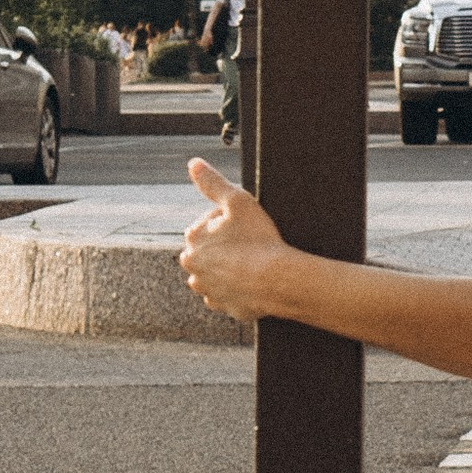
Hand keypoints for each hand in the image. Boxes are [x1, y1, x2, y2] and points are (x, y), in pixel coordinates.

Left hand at [182, 155, 287, 316]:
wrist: (278, 280)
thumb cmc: (259, 239)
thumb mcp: (237, 200)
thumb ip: (212, 182)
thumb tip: (193, 164)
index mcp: (193, 240)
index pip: (205, 227)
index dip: (227, 225)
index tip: (244, 227)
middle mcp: (193, 268)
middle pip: (208, 253)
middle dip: (224, 249)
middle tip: (250, 245)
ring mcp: (208, 291)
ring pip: (215, 276)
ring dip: (228, 270)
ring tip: (252, 263)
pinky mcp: (225, 308)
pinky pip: (228, 296)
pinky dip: (238, 290)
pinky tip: (253, 281)